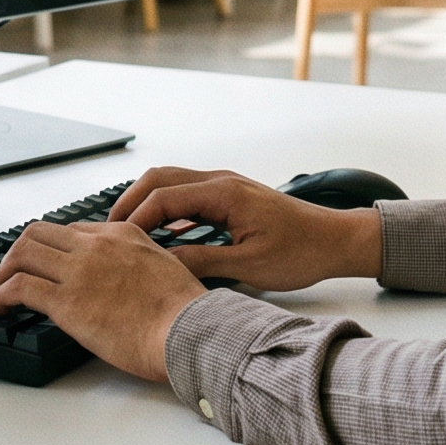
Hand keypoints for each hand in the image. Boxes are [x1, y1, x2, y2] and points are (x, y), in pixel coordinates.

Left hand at [0, 221, 203, 383]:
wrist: (186, 330)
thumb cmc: (183, 310)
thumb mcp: (165, 266)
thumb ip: (140, 262)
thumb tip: (128, 277)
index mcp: (122, 234)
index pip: (73, 230)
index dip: (54, 248)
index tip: (48, 264)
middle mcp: (96, 245)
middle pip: (39, 232)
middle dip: (21, 251)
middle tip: (15, 270)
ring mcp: (78, 271)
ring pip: (23, 253)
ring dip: (6, 269)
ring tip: (2, 287)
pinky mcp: (65, 301)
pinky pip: (19, 287)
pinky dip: (3, 294)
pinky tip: (3, 306)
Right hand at [110, 167, 382, 293]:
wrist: (335, 240)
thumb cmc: (301, 252)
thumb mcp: (249, 266)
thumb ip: (203, 261)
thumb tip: (163, 265)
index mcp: (225, 193)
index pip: (164, 196)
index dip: (136, 218)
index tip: (117, 240)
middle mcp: (222, 181)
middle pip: (160, 178)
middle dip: (131, 201)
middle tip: (109, 229)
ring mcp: (226, 185)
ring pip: (172, 182)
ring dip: (147, 202)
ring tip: (127, 231)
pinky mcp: (231, 196)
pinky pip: (188, 193)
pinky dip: (167, 207)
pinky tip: (161, 233)